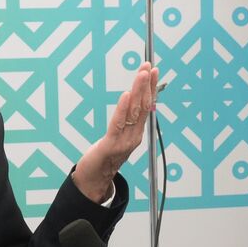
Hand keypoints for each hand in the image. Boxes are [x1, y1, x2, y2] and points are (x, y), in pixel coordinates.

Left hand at [72, 62, 159, 202]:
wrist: (94, 179)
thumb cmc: (104, 156)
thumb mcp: (118, 136)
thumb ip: (125, 121)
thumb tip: (130, 99)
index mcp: (137, 132)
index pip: (146, 106)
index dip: (151, 88)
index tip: (153, 71)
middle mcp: (134, 136)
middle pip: (143, 107)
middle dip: (146, 85)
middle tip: (148, 67)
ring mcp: (124, 141)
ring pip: (133, 113)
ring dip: (138, 92)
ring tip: (141, 75)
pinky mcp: (111, 145)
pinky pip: (118, 124)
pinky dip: (123, 108)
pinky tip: (126, 95)